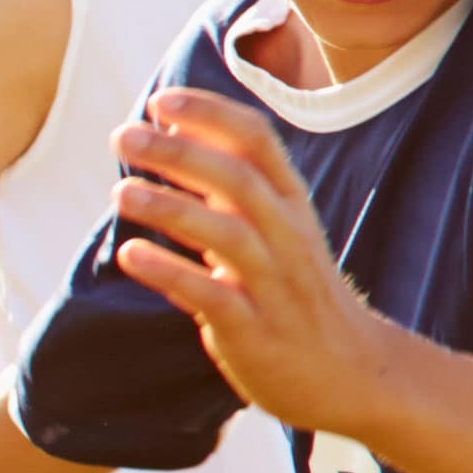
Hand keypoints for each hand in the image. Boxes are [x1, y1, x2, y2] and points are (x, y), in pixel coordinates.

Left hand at [107, 90, 413, 439]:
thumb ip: (224, 187)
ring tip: (121, 192)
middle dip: (180, 153)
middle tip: (123, 136)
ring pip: (228, 235)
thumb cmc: (295, 292)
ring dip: (173, 209)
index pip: (258, 141)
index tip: (161, 99)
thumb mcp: (272, 230)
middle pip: (239, 179)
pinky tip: (131, 254)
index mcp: (290, 204)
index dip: (211, 115)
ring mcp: (274, 284)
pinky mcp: (256, 330)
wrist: (351, 373)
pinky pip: (214, 297)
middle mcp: (288, 237)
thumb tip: (170, 133)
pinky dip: (171, 273)